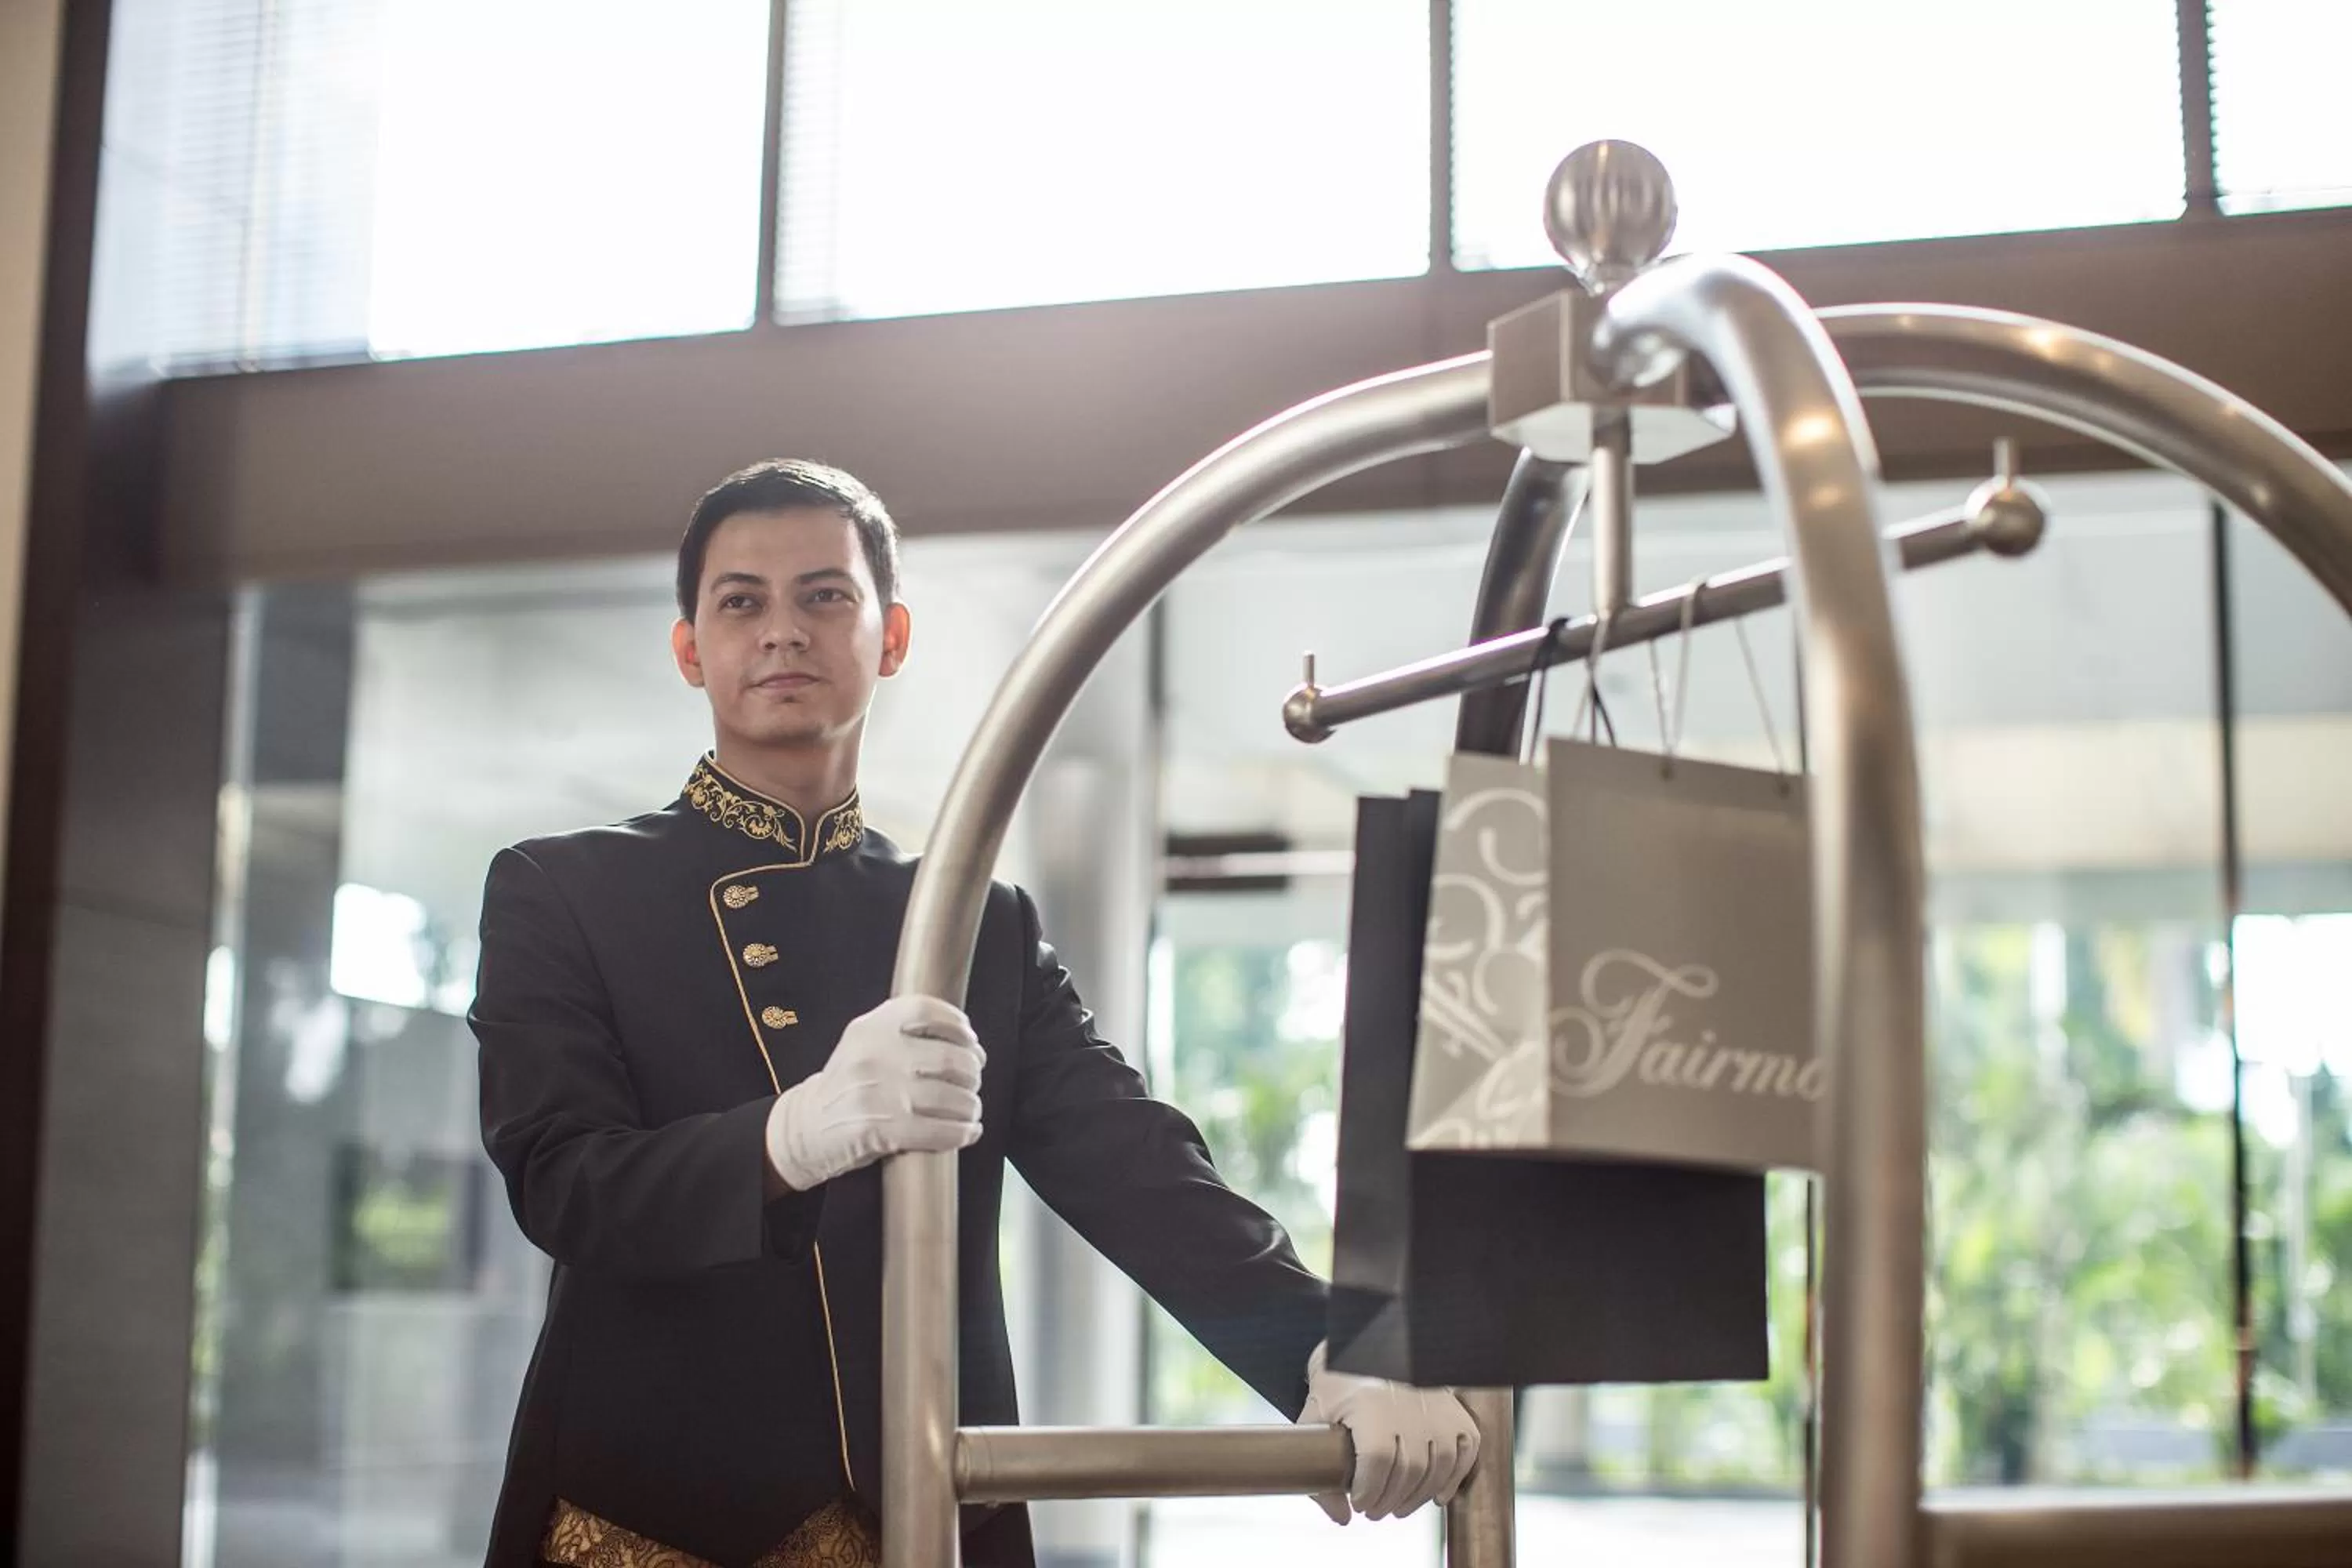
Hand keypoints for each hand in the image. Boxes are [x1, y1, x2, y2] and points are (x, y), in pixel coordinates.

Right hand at [764, 995, 984, 1189]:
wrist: (805, 1128)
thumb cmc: (845, 1088)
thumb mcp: (862, 1046)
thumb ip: (901, 1035)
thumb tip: (965, 1044)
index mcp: (870, 1028)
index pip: (927, 1011)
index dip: (958, 1025)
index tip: (971, 1041)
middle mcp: (874, 1055)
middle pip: (949, 1058)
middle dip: (972, 1073)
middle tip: (973, 1082)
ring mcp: (878, 1093)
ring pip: (950, 1098)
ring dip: (970, 1107)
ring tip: (970, 1110)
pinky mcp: (881, 1130)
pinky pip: (939, 1131)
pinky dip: (962, 1133)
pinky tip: (967, 1132)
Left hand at [1297, 1341, 1480, 1524]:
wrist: (1368, 1344)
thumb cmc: (1339, 1383)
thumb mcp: (1317, 1417)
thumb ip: (1319, 1466)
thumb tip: (1341, 1518)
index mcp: (1370, 1402)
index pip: (1377, 1459)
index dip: (1369, 1491)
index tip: (1358, 1503)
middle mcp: (1408, 1402)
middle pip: (1408, 1469)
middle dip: (1389, 1501)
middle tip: (1374, 1511)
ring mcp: (1436, 1405)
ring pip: (1438, 1465)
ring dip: (1418, 1497)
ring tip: (1397, 1507)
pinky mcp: (1453, 1408)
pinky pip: (1466, 1449)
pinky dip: (1454, 1478)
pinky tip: (1436, 1495)